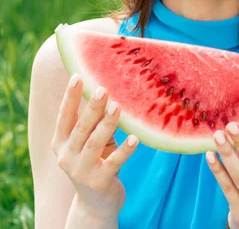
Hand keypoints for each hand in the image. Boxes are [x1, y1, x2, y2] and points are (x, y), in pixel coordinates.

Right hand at [51, 74, 138, 218]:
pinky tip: (135, 138)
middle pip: (81, 128)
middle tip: (102, 89)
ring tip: (119, 107)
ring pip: (95, 143)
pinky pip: (114, 162)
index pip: (64, 117)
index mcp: (61, 143)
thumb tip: (109, 91)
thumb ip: (95, 123)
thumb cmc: (98, 161)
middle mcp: (66, 156)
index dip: (70, 97)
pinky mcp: (99, 182)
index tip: (78, 76)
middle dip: (92, 108)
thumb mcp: (92, 142)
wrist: (96, 203)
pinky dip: (125, 150)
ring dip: (107, 124)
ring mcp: (81, 171)